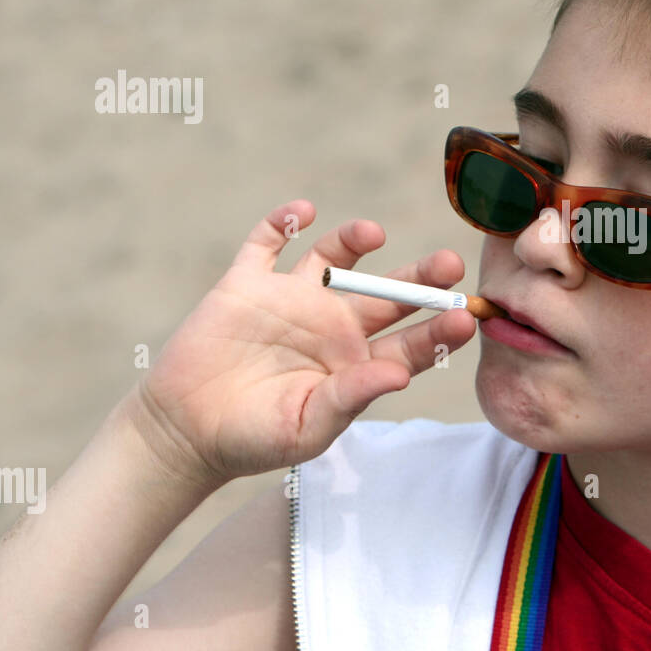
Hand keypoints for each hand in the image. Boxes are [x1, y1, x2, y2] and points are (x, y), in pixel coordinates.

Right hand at [129, 199, 477, 486]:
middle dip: (420, 277)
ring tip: (371, 234)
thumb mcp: (308, 427)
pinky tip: (302, 212)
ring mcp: (291, 300)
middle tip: (450, 264)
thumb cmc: (255, 439)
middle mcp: (332, 324)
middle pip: (389, 293)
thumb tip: (398, 374)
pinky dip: (281, 222)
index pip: (410, 342)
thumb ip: (351, 398)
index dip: (438, 331)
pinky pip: (266, 243)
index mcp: (357, 363)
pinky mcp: (247, 284)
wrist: (185, 432)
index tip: (465, 317)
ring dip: (353, 240)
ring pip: (332, 257)